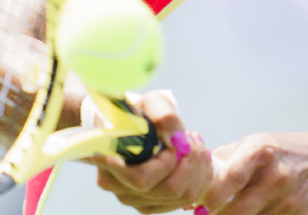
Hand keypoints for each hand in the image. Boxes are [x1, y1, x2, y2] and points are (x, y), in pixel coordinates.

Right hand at [88, 90, 215, 213]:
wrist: (134, 126)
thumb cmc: (140, 112)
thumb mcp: (152, 102)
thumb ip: (164, 117)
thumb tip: (179, 143)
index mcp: (107, 160)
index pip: (142, 178)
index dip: (167, 162)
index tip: (177, 139)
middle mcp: (116, 186)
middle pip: (168, 190)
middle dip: (191, 163)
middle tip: (193, 138)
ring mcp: (132, 199)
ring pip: (181, 197)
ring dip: (198, 168)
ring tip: (195, 145)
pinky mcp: (149, 204)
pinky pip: (185, 200)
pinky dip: (199, 178)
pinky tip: (194, 159)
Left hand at [201, 133, 307, 214]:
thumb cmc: (283, 153)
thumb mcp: (255, 144)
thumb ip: (223, 160)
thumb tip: (192, 183)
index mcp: (260, 151)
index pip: (228, 179)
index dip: (210, 198)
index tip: (199, 206)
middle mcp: (277, 176)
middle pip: (236, 212)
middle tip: (210, 214)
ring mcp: (291, 200)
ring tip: (243, 209)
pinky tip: (262, 213)